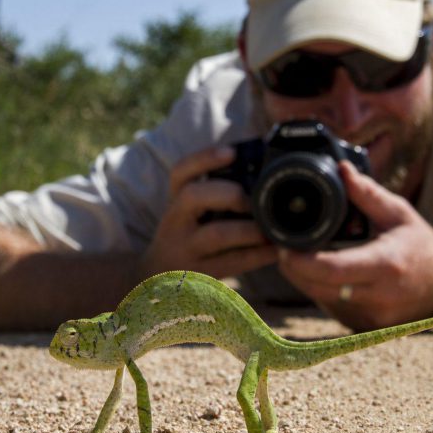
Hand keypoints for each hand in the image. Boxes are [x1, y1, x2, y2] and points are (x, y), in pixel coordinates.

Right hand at [140, 146, 277, 278]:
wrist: (158, 280)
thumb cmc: (187, 239)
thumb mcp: (188, 215)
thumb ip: (214, 195)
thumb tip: (261, 173)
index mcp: (175, 202)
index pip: (180, 173)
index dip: (204, 158)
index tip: (232, 152)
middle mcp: (175, 223)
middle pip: (192, 196)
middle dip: (230, 193)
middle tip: (254, 202)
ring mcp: (185, 251)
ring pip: (215, 234)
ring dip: (249, 229)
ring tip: (270, 230)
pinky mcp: (201, 276)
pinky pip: (232, 262)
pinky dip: (258, 255)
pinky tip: (275, 250)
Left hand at [277, 160, 432, 329]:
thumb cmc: (420, 245)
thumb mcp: (398, 213)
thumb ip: (367, 194)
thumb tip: (341, 170)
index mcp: (385, 265)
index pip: (330, 268)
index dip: (299, 259)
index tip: (284, 244)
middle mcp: (378, 296)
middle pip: (316, 286)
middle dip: (294, 267)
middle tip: (285, 246)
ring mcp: (371, 317)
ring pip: (320, 299)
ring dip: (305, 279)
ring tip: (303, 255)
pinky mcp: (365, 327)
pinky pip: (331, 307)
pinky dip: (322, 290)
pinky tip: (323, 273)